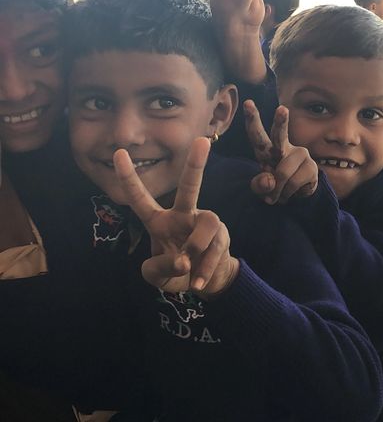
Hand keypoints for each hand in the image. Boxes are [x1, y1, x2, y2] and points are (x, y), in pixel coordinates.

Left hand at [113, 137, 238, 295]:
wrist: (207, 283)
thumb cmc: (176, 273)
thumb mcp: (156, 277)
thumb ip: (159, 269)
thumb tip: (182, 260)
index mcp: (159, 221)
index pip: (140, 198)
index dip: (128, 177)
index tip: (118, 152)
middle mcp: (183, 215)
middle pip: (190, 186)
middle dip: (196, 164)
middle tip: (202, 141)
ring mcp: (204, 223)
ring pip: (207, 222)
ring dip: (196, 246)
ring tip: (188, 268)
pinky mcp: (222, 235)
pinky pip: (215, 246)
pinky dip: (204, 268)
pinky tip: (197, 282)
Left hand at [244, 100, 317, 204]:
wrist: (297, 195)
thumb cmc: (275, 186)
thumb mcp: (261, 188)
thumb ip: (259, 185)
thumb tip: (270, 181)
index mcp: (266, 149)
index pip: (257, 134)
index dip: (252, 119)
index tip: (248, 103)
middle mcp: (283, 147)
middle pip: (279, 134)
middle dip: (280, 121)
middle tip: (282, 109)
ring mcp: (300, 155)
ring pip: (282, 173)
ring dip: (278, 191)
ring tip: (279, 195)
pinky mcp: (311, 166)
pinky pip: (293, 183)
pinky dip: (288, 194)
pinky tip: (291, 192)